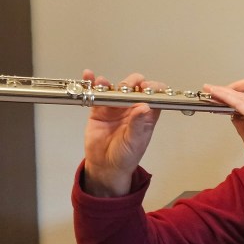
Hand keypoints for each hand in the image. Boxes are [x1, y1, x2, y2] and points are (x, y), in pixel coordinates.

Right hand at [81, 69, 164, 196]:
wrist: (105, 166)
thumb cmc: (126, 156)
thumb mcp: (135, 142)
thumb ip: (138, 124)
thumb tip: (145, 107)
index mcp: (147, 114)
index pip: (154, 95)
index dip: (152, 88)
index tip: (146, 87)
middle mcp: (132, 107)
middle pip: (135, 87)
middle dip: (132, 83)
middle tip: (125, 88)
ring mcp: (116, 107)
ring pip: (115, 88)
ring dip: (111, 83)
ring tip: (105, 84)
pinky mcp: (99, 109)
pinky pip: (97, 94)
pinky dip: (93, 84)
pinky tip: (89, 77)